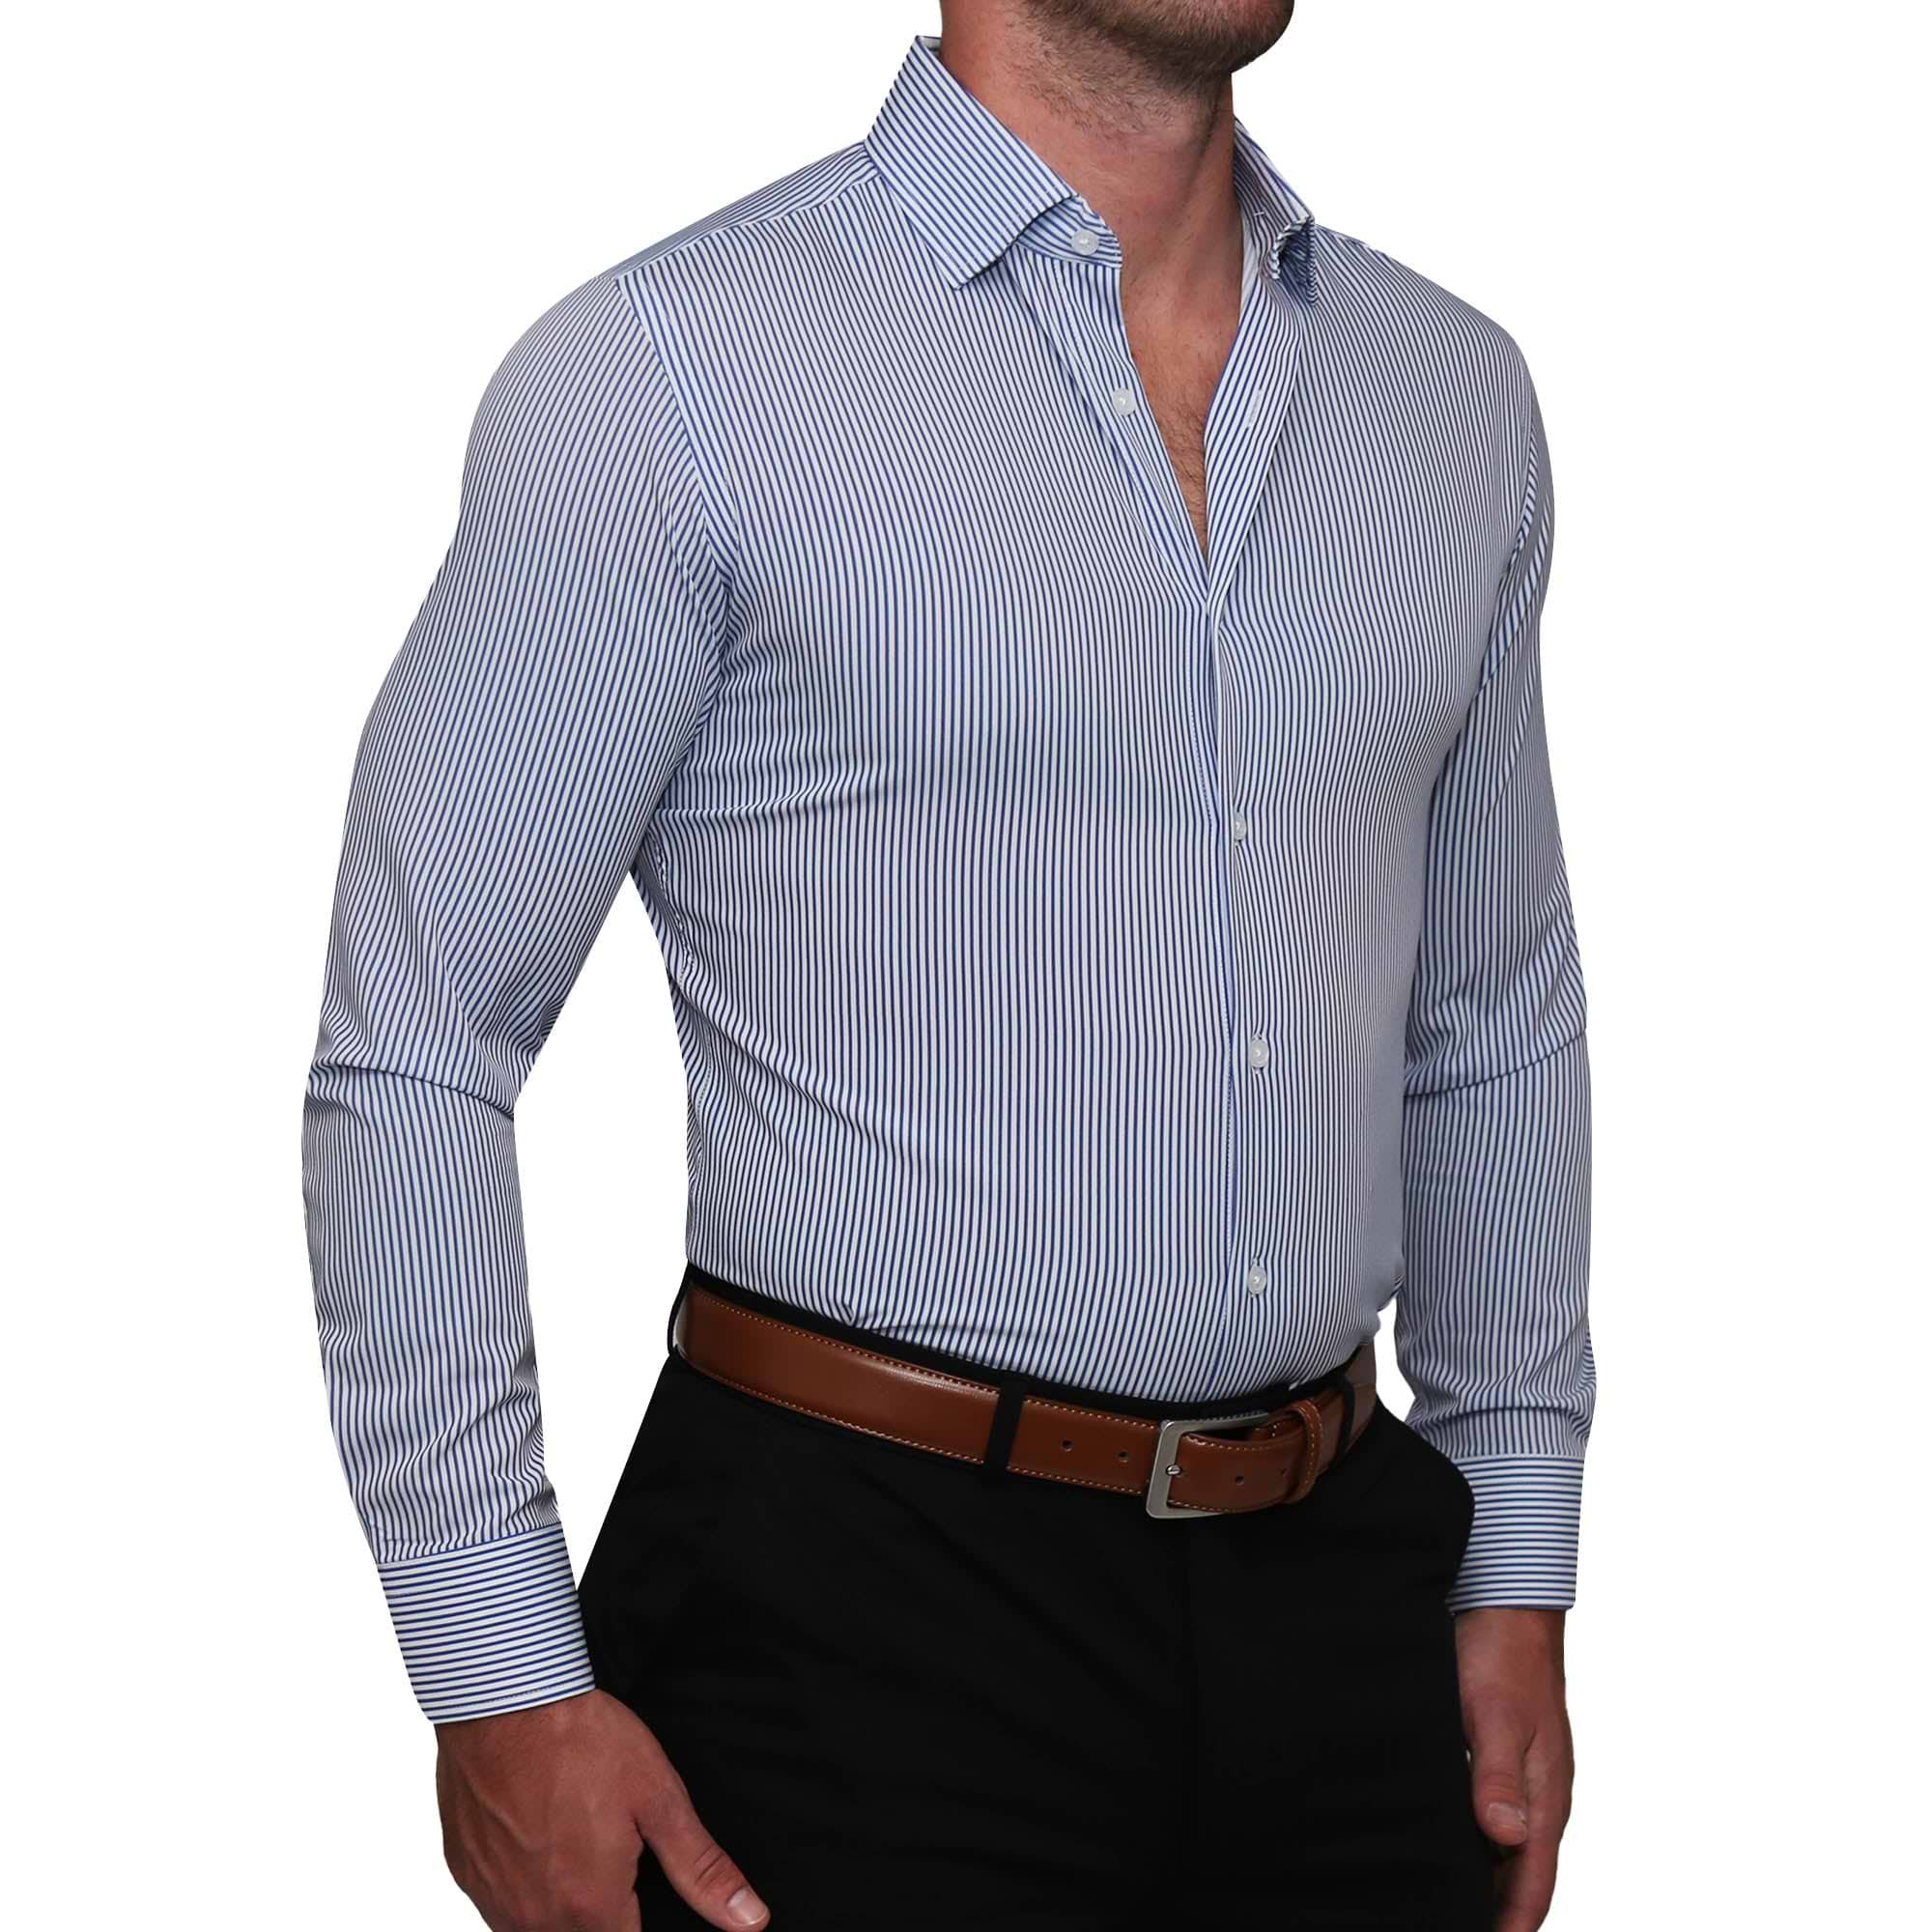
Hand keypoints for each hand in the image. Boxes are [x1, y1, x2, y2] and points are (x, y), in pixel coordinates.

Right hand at [434, 1687, 769, 1930]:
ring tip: (575, 1842)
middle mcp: (534, 1919)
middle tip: (611, 1854)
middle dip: (604, 1915)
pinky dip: (521, 1884)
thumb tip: (748, 1919)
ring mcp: (493, 1898)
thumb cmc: (580, 1741)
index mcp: (589, 1909)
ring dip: (560, 1905)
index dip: (642, 1925)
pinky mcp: (464, 1871)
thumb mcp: (659, 1798)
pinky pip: (499, 1903)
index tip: (642, 1891)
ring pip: (534, 1929)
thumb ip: (700, 1868)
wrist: (503, 1697)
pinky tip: (536, 1836)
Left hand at [1453, 1607, 1572, 1931]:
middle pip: (1519, 1875)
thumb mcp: (1495, 1717)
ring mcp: (1523, 1778)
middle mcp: (1539, 1796)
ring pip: (1503, 1847)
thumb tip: (1505, 1836)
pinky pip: (1490, 1815)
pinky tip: (1437, 1841)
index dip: (1510, 1924)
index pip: (1534, 1884)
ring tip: (1436, 1899)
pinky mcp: (1500, 1757)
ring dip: (1480, 1877)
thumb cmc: (1503, 1657)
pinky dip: (1470, 1840)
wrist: (1507, 1603)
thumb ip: (1499, 1777)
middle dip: (1491, 1909)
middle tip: (1443, 1923)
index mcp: (1546, 1797)